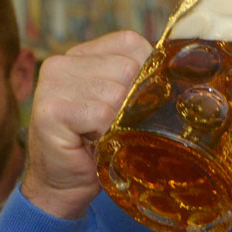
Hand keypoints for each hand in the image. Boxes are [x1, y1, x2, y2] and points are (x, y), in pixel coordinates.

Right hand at [22, 30, 151, 219]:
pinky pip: (102, 114)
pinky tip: (95, 144)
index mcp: (79, 54)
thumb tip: (180, 72)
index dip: (146, 73)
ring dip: (120, 123)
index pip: (130, 43)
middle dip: (135, 102)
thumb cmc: (96, 146)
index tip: (139, 103)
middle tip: (121, 127)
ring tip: (106, 137)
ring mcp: (52, 84)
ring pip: (117, 92)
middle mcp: (61, 63)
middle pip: (127, 68)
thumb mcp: (118, 104)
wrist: (61, 188)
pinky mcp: (50, 110)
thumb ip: (136, 80)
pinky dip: (107, 134)